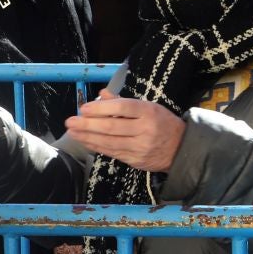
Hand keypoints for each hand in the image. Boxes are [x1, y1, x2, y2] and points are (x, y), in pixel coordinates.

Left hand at [67, 95, 185, 172]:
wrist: (181, 148)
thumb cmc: (162, 123)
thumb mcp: (149, 107)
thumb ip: (124, 102)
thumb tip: (102, 93)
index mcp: (149, 112)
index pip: (122, 108)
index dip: (101, 108)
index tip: (84, 108)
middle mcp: (145, 130)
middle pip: (112, 127)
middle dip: (88, 124)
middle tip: (71, 121)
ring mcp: (140, 147)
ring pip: (109, 142)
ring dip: (87, 137)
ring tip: (73, 132)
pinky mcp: (135, 160)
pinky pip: (112, 152)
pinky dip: (96, 146)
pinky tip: (85, 141)